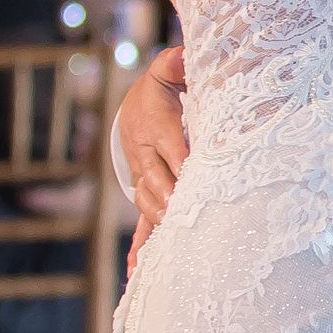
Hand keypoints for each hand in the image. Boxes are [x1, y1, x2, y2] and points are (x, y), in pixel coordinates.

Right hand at [119, 46, 188, 258]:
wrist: (135, 109)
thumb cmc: (160, 91)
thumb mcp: (165, 72)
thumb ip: (173, 64)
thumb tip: (180, 57)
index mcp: (156, 130)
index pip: (172, 147)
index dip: (183, 161)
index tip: (197, 175)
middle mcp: (146, 159)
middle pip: (159, 182)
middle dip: (173, 200)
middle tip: (189, 218)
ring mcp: (145, 180)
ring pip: (151, 206)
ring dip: (161, 225)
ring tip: (174, 248)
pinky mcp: (147, 196)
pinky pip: (142, 224)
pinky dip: (138, 249)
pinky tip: (137, 275)